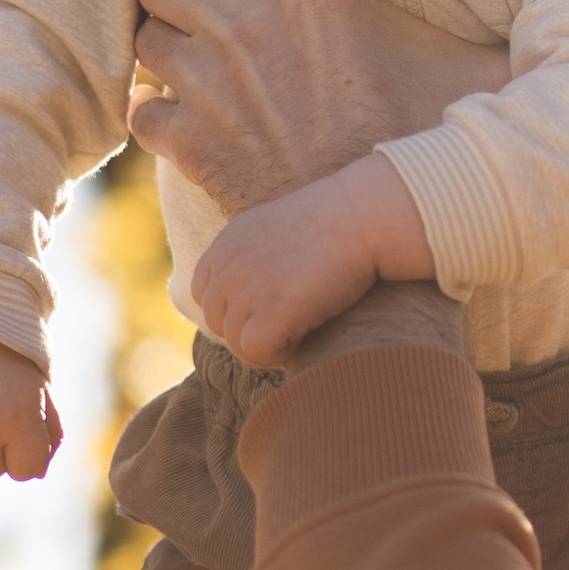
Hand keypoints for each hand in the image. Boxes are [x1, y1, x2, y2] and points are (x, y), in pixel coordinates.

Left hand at [127, 0, 508, 211]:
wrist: (367, 260)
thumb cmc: (433, 158)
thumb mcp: (484, 79)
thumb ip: (512, 35)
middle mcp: (251, 28)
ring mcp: (213, 88)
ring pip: (148, 31)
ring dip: (165, 38)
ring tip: (194, 50)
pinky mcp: (192, 146)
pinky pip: (144, 110)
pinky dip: (158, 111)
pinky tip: (187, 120)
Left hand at [191, 154, 434, 369]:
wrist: (363, 216)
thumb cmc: (334, 223)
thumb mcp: (276, 230)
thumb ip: (252, 258)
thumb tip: (252, 294)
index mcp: (225, 245)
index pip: (204, 295)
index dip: (237, 309)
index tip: (271, 305)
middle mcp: (227, 267)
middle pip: (219, 324)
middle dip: (253, 328)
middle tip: (293, 316)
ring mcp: (245, 291)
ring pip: (238, 343)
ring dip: (270, 342)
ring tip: (304, 321)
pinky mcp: (270, 314)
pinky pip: (256, 352)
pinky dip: (279, 353)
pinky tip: (304, 334)